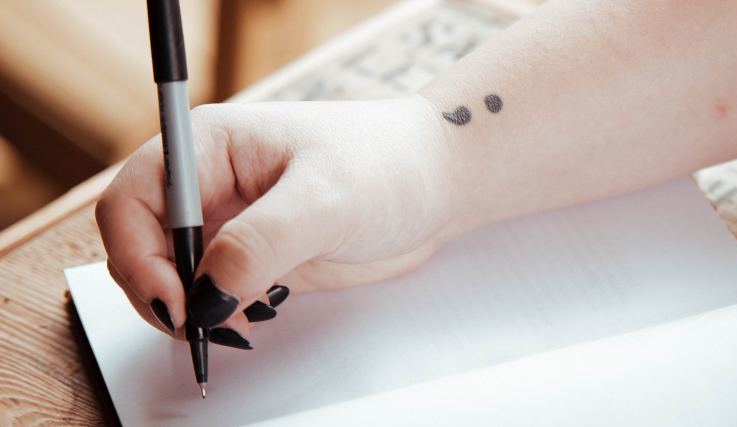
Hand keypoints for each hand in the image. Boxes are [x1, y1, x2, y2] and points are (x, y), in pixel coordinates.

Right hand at [96, 97, 464, 344]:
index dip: (138, 253)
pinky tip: (250, 322)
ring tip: (236, 324)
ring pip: (171, 277)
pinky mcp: (254, 258)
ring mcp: (230, 223)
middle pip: (140, 245)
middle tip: (203, 325)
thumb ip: (262, 242)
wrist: (440, 182)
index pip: (133, 200)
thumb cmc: (391, 164)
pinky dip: (215, 317)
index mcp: (210, 146)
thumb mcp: (327, 199)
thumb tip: (207, 291)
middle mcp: (209, 183)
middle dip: (160, 291)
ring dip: (188, 310)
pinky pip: (209, 294)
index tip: (176, 297)